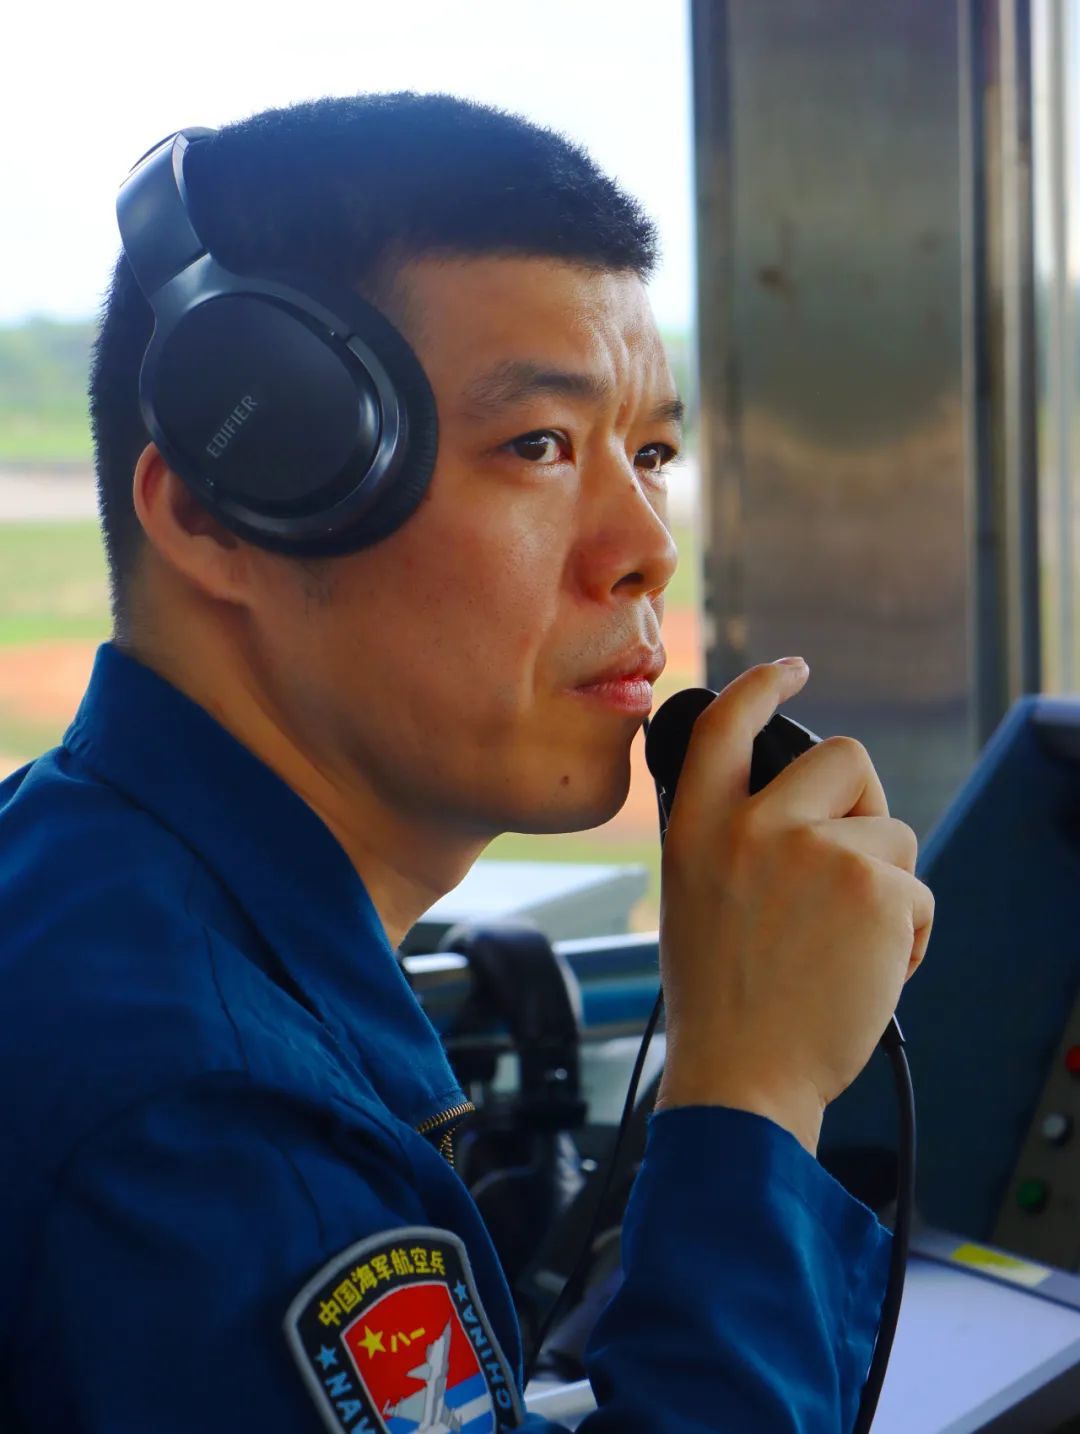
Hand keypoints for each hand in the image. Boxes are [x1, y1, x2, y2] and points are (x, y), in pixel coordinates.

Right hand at [654, 659, 933, 1154]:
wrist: (743, 1077)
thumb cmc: (723, 1003)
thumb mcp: (694, 899)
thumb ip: (733, 840)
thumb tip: (803, 810)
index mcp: (697, 829)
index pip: (726, 724)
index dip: (765, 685)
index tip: (795, 670)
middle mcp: (752, 826)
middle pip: (844, 758)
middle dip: (865, 804)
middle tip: (856, 861)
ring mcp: (815, 852)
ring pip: (894, 833)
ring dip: (887, 887)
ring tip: (849, 946)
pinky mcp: (875, 889)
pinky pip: (919, 891)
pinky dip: (910, 935)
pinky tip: (871, 972)